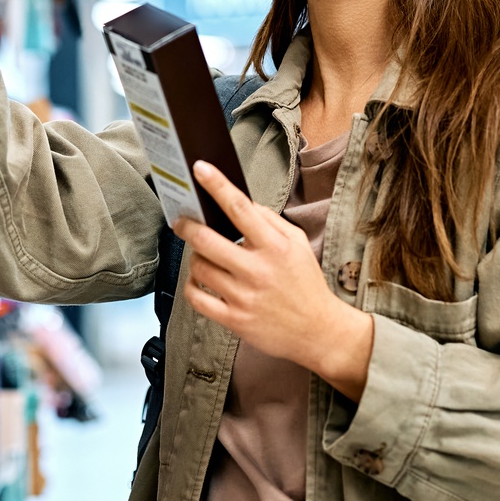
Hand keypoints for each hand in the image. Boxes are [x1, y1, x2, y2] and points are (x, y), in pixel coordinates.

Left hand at [174, 161, 374, 399]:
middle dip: (187, 226)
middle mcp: (258, 271)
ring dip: (195, 258)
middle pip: (207, 240)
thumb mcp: (298, 244)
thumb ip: (271, 221)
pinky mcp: (234, 320)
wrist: (318, 331)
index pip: (240, 209)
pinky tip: (200, 281)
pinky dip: (192, 286)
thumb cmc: (306, 284)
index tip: (200, 169)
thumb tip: (242, 204)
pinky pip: (197, 298)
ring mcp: (243, 297)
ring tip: (202, 256)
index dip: (217, 186)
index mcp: (276, 247)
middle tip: (181, 221)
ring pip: (199, 268)